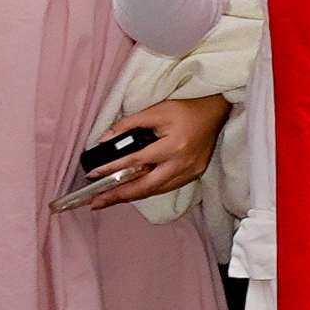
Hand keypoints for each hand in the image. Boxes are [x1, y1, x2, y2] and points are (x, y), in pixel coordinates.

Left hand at [62, 91, 225, 211]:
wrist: (216, 110)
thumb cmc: (186, 107)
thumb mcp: (155, 110)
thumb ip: (128, 124)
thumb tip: (104, 140)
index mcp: (174, 146)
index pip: (136, 161)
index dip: (112, 168)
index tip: (93, 175)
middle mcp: (182, 164)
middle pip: (145, 187)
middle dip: (118, 196)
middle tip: (96, 201)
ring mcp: (190, 172)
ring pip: (155, 190)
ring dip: (131, 195)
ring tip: (109, 198)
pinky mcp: (194, 174)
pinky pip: (166, 187)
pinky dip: (147, 189)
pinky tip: (133, 189)